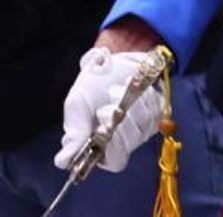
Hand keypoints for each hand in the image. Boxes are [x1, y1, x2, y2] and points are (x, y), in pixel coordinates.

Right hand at [54, 48, 163, 173]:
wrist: (114, 61)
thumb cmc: (92, 86)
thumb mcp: (77, 106)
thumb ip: (74, 133)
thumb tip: (63, 161)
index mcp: (102, 145)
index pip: (114, 161)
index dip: (112, 147)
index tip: (102, 129)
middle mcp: (126, 140)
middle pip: (130, 144)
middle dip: (118, 123)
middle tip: (106, 107)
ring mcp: (145, 126)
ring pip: (144, 125)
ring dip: (128, 105)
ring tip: (116, 91)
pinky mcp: (159, 110)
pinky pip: (156, 109)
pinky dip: (143, 96)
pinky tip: (131, 87)